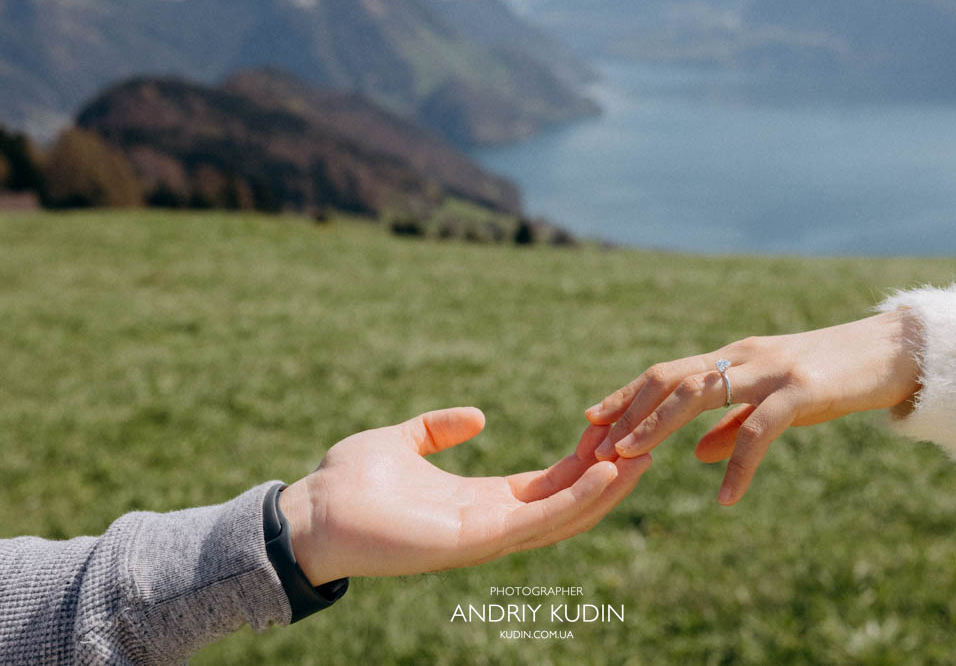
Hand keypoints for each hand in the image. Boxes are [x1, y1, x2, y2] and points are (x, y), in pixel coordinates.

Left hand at [280, 407, 650, 583]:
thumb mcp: (403, 441)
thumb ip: (438, 429)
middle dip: (606, 475)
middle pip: (565, 501)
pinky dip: (577, 499)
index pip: (545, 484)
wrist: (310, 513)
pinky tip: (606, 473)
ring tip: (641, 456)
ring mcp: (486, 535)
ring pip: (563, 514)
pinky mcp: (476, 539)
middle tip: (645, 443)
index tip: (609, 430)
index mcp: (478, 500)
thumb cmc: (348, 483)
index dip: (580, 460)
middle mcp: (490, 522)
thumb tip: (477, 417)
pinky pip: (539, 521)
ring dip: (604, 488)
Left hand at [585, 309, 920, 504]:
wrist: (893, 353)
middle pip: (670, 378)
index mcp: (733, 357)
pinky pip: (759, 430)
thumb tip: (693, 455)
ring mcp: (770, 371)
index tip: (591, 419)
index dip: (627, 395)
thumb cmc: (832, 377)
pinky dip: (737, 464)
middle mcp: (743, 357)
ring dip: (658, 426)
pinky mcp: (801, 391)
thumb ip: (732, 425)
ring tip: (629, 459)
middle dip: (628, 411)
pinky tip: (723, 497)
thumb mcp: (774, 401)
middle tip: (596, 444)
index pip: (667, 372)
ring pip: (700, 392)